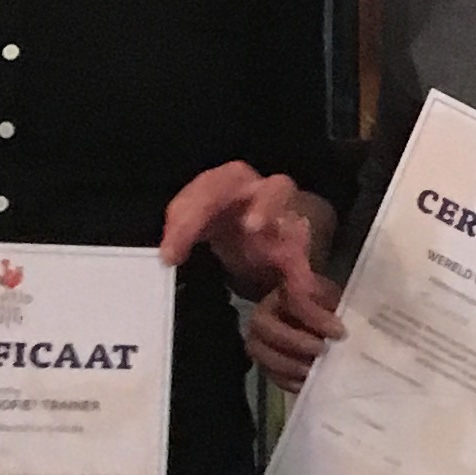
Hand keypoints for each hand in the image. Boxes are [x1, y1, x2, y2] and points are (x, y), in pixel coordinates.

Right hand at [160, 164, 320, 300]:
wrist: (256, 230)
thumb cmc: (274, 239)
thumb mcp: (291, 256)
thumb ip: (299, 272)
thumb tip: (307, 292)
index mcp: (276, 191)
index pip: (274, 190)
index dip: (264, 206)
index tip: (253, 228)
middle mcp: (243, 181)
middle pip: (217, 184)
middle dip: (199, 212)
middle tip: (186, 244)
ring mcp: (214, 186)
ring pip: (193, 195)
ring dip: (180, 223)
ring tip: (170, 253)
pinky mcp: (192, 199)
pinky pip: (179, 209)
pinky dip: (173, 230)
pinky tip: (167, 252)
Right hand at [243, 259, 344, 390]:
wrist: (304, 318)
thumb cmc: (318, 305)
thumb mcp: (327, 295)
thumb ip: (331, 304)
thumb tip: (344, 324)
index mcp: (281, 293)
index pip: (293, 301)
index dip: (315, 317)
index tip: (339, 331)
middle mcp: (262, 316)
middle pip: (269, 330)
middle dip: (297, 342)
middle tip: (324, 350)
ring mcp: (258, 343)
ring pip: (266, 356)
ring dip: (292, 366)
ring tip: (316, 370)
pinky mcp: (264, 365)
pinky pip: (272, 376)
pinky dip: (290, 382)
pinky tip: (308, 383)